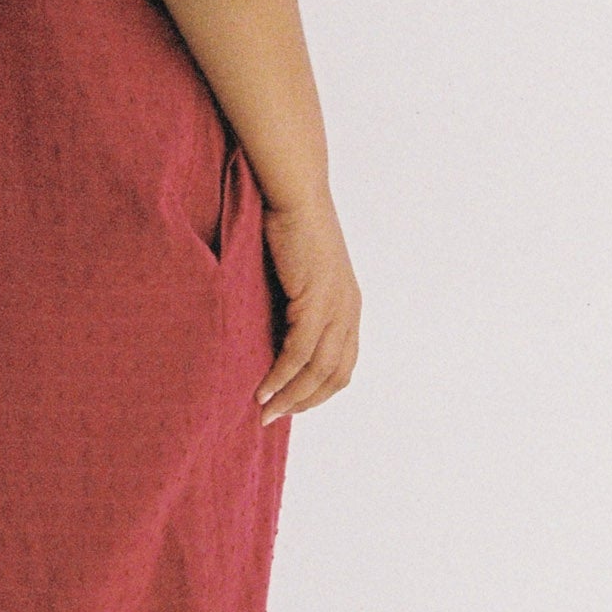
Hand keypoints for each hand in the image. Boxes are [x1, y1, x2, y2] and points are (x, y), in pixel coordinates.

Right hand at [254, 192, 360, 425]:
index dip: (318, 392)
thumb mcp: (298, 273)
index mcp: (348, 305)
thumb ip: (295, 303)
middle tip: (274, 418)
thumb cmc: (289, 226)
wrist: (294, 193)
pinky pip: (299, 353)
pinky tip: (263, 391)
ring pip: (318, 370)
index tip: (289, 405)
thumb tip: (271, 330)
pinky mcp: (316, 301)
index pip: (342, 365)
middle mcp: (349, 310)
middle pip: (335, 376)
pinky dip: (281, 377)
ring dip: (291, 397)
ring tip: (264, 412)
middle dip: (305, 402)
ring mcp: (336, 307)